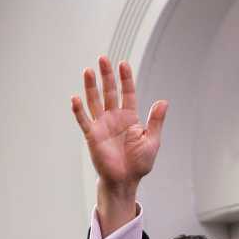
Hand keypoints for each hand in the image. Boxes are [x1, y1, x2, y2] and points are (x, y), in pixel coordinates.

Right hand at [71, 57, 166, 193]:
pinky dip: (79, 110)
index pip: (127, 93)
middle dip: (107, 76)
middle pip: (109, 92)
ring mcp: (102, 125)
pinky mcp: (92, 135)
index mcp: (130, 118)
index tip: (123, 64)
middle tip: (103, 59)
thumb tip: (163, 102)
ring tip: (89, 71)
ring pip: (95, 101)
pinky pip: (84, 120)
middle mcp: (114, 118)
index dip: (125, 79)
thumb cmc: (139, 163)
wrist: (126, 180)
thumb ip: (156, 121)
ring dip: (91, 87)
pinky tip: (76, 98)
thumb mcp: (152, 140)